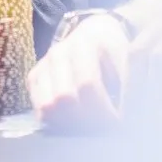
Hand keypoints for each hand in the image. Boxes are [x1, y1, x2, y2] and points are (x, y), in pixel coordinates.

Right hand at [27, 14, 134, 131]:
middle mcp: (58, 52)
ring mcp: (43, 64)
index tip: (117, 122)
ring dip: (70, 124)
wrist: (93, 33)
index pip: (87, 84)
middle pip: (64, 99)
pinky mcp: (33, 78)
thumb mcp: (128, 61)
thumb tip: (123, 114)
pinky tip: (73, 121)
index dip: (103, 109)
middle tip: (103, 128)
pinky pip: (39, 110)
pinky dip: (56, 122)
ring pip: (48, 107)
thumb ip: (128, 85)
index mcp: (84, 43)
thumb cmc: (113, 51)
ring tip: (89, 127)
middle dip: (87, 120)